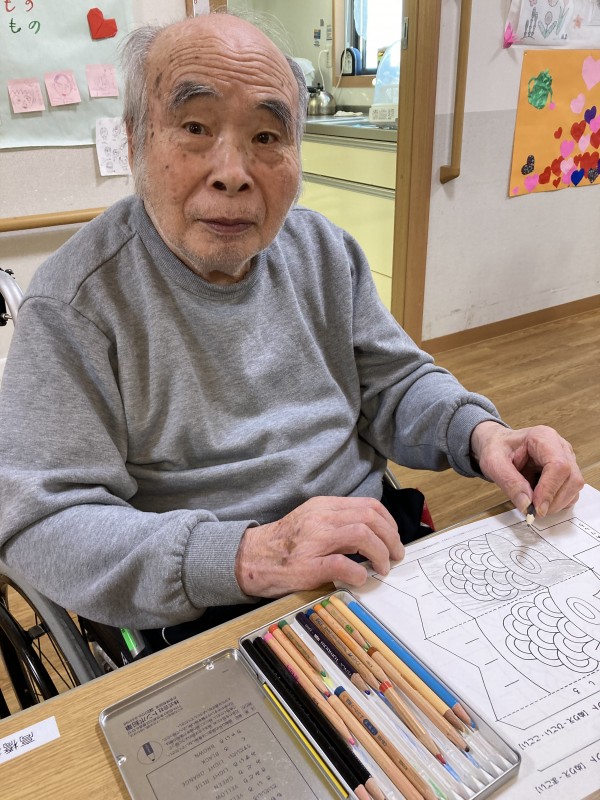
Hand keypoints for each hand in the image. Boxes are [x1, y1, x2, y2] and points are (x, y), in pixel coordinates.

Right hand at [235, 496, 402, 597]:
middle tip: (395, 556)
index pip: (368, 505)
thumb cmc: (284, 544)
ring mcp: (313, 541)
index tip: (393, 538)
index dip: (389, 522)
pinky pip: (342, 564)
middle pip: (370, 518)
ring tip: (382, 568)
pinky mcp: (307, 566)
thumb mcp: (312, 522)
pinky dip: (358, 572)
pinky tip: (361, 578)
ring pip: (362, 535)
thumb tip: (372, 536)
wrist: (250, 558)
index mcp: (323, 506)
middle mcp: (320, 519)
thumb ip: (338, 523)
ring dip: (380, 554)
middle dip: (391, 539)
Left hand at [470, 421, 582, 516]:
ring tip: (533, 504)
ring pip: (574, 487)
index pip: (558, 465)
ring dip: (556, 503)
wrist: (499, 445)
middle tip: (533, 511)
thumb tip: (527, 505)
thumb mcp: (494, 463)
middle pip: (571, 478)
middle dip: (553, 500)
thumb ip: (510, 482)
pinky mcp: (566, 473)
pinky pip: (570, 492)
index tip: (536, 508)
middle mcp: (560, 447)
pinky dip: (557, 502)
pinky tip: (539, 499)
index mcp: (543, 437)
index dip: (549, 490)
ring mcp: (567, 459)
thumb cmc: (497, 448)